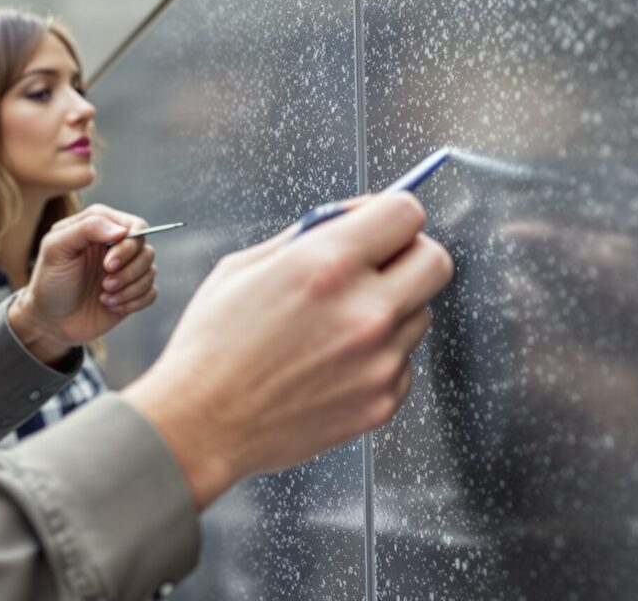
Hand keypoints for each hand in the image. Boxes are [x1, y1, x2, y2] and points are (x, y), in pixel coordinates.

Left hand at [8, 204, 157, 363]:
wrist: (50, 321)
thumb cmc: (50, 281)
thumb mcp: (56, 248)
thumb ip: (86, 228)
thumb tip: (122, 230)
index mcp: (99, 227)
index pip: (134, 225)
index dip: (127, 245)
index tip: (107, 264)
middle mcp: (115, 246)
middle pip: (146, 249)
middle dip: (128, 270)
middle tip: (105, 284)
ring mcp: (125, 269)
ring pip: (150, 271)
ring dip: (129, 288)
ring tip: (104, 296)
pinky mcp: (131, 292)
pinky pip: (151, 293)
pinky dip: (134, 302)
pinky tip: (111, 305)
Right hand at [122, 192, 452, 508]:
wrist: (202, 423)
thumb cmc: (213, 344)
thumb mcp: (245, 267)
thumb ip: (306, 237)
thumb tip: (354, 217)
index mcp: (328, 263)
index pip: (406, 214)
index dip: (393, 214)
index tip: (380, 225)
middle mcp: (365, 309)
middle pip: (435, 261)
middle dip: (410, 255)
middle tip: (379, 266)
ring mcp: (380, 360)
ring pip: (421, 314)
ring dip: (393, 309)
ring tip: (338, 324)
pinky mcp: (383, 401)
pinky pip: (403, 361)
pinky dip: (379, 357)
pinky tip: (332, 363)